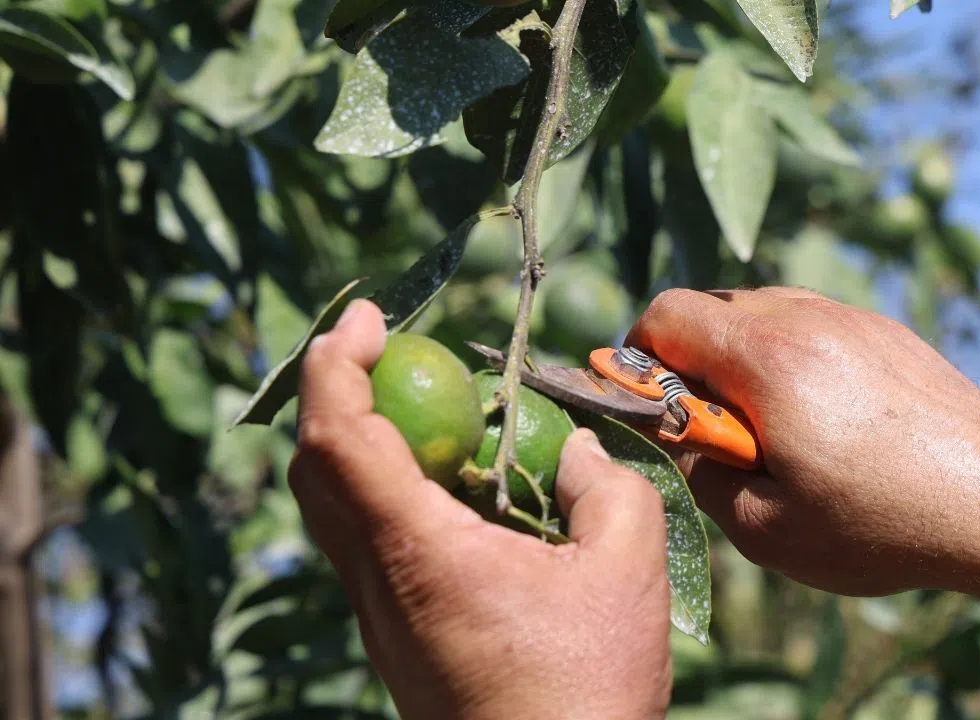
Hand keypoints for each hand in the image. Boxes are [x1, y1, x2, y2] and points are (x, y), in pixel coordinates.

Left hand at [289, 300, 671, 718]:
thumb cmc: (587, 688)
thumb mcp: (625, 570)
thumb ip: (605, 489)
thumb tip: (573, 453)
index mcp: (415, 552)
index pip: (338, 435)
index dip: (335, 362)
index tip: (369, 317)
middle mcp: (376, 583)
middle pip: (315, 468)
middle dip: (335, 390)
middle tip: (385, 348)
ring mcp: (381, 617)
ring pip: (335, 509)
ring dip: (362, 441)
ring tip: (431, 413)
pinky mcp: (400, 639)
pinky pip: (369, 544)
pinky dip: (390, 491)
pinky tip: (459, 493)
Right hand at [629, 288, 979, 719]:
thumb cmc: (880, 524)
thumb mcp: (764, 526)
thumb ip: (696, 469)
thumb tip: (667, 430)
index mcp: (767, 358)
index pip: (666, 314)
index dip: (638, 356)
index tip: (646, 402)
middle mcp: (808, 318)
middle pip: (711, 304)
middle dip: (690, 358)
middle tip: (712, 425)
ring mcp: (852, 318)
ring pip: (761, 308)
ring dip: (741, 355)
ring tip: (771, 424)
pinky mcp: (885, 331)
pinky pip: (810, 321)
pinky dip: (789, 354)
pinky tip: (822, 417)